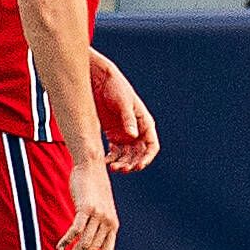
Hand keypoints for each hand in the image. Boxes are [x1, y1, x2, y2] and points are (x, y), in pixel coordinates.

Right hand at [57, 152, 118, 249]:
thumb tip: (86, 243)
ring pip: (84, 244)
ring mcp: (98, 216)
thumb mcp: (99, 210)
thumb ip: (96, 226)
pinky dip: (67, 241)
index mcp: (113, 226)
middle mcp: (108, 223)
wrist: (92, 166)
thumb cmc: (93, 190)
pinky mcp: (86, 208)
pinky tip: (59, 246)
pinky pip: (76, 230)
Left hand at [90, 56, 159, 172]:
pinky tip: (104, 162)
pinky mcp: (112, 134)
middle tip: (122, 169)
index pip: (151, 146)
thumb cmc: (115, 87)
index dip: (146, 158)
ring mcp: (124, 133)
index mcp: (145, 123)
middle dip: (132, 164)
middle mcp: (136, 131)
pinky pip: (114, 151)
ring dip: (122, 163)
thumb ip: (128, 119)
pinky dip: (111, 158)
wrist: (98, 79)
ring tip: (113, 168)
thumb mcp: (123, 102)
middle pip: (138, 154)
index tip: (138, 166)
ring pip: (126, 155)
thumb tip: (133, 136)